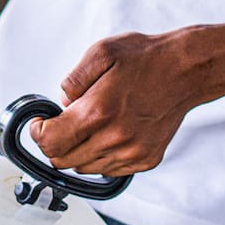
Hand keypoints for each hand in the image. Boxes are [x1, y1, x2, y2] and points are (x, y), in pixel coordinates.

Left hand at [30, 31, 202, 176]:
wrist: (186, 72)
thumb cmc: (147, 60)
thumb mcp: (101, 53)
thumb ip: (73, 81)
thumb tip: (61, 104)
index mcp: (99, 112)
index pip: (51, 141)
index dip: (38, 134)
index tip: (39, 125)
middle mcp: (115, 138)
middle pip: (63, 160)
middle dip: (54, 144)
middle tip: (60, 126)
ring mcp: (131, 153)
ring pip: (84, 168)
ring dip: (78, 151)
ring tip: (89, 126)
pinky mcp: (145, 160)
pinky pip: (109, 171)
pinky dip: (100, 157)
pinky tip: (108, 135)